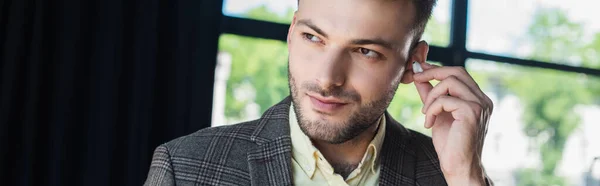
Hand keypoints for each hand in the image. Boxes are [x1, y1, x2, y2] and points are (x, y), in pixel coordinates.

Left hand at [412, 63, 492, 184]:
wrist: (459, 166)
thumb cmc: (450, 143)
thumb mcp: (437, 113)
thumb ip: (431, 94)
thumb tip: (419, 74)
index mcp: (478, 98)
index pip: (459, 73)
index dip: (437, 69)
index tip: (419, 69)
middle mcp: (482, 99)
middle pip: (457, 71)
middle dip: (432, 72)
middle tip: (415, 78)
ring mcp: (480, 105)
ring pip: (450, 82)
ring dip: (431, 96)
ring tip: (425, 113)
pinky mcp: (472, 113)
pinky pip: (445, 100)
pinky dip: (431, 109)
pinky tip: (429, 123)